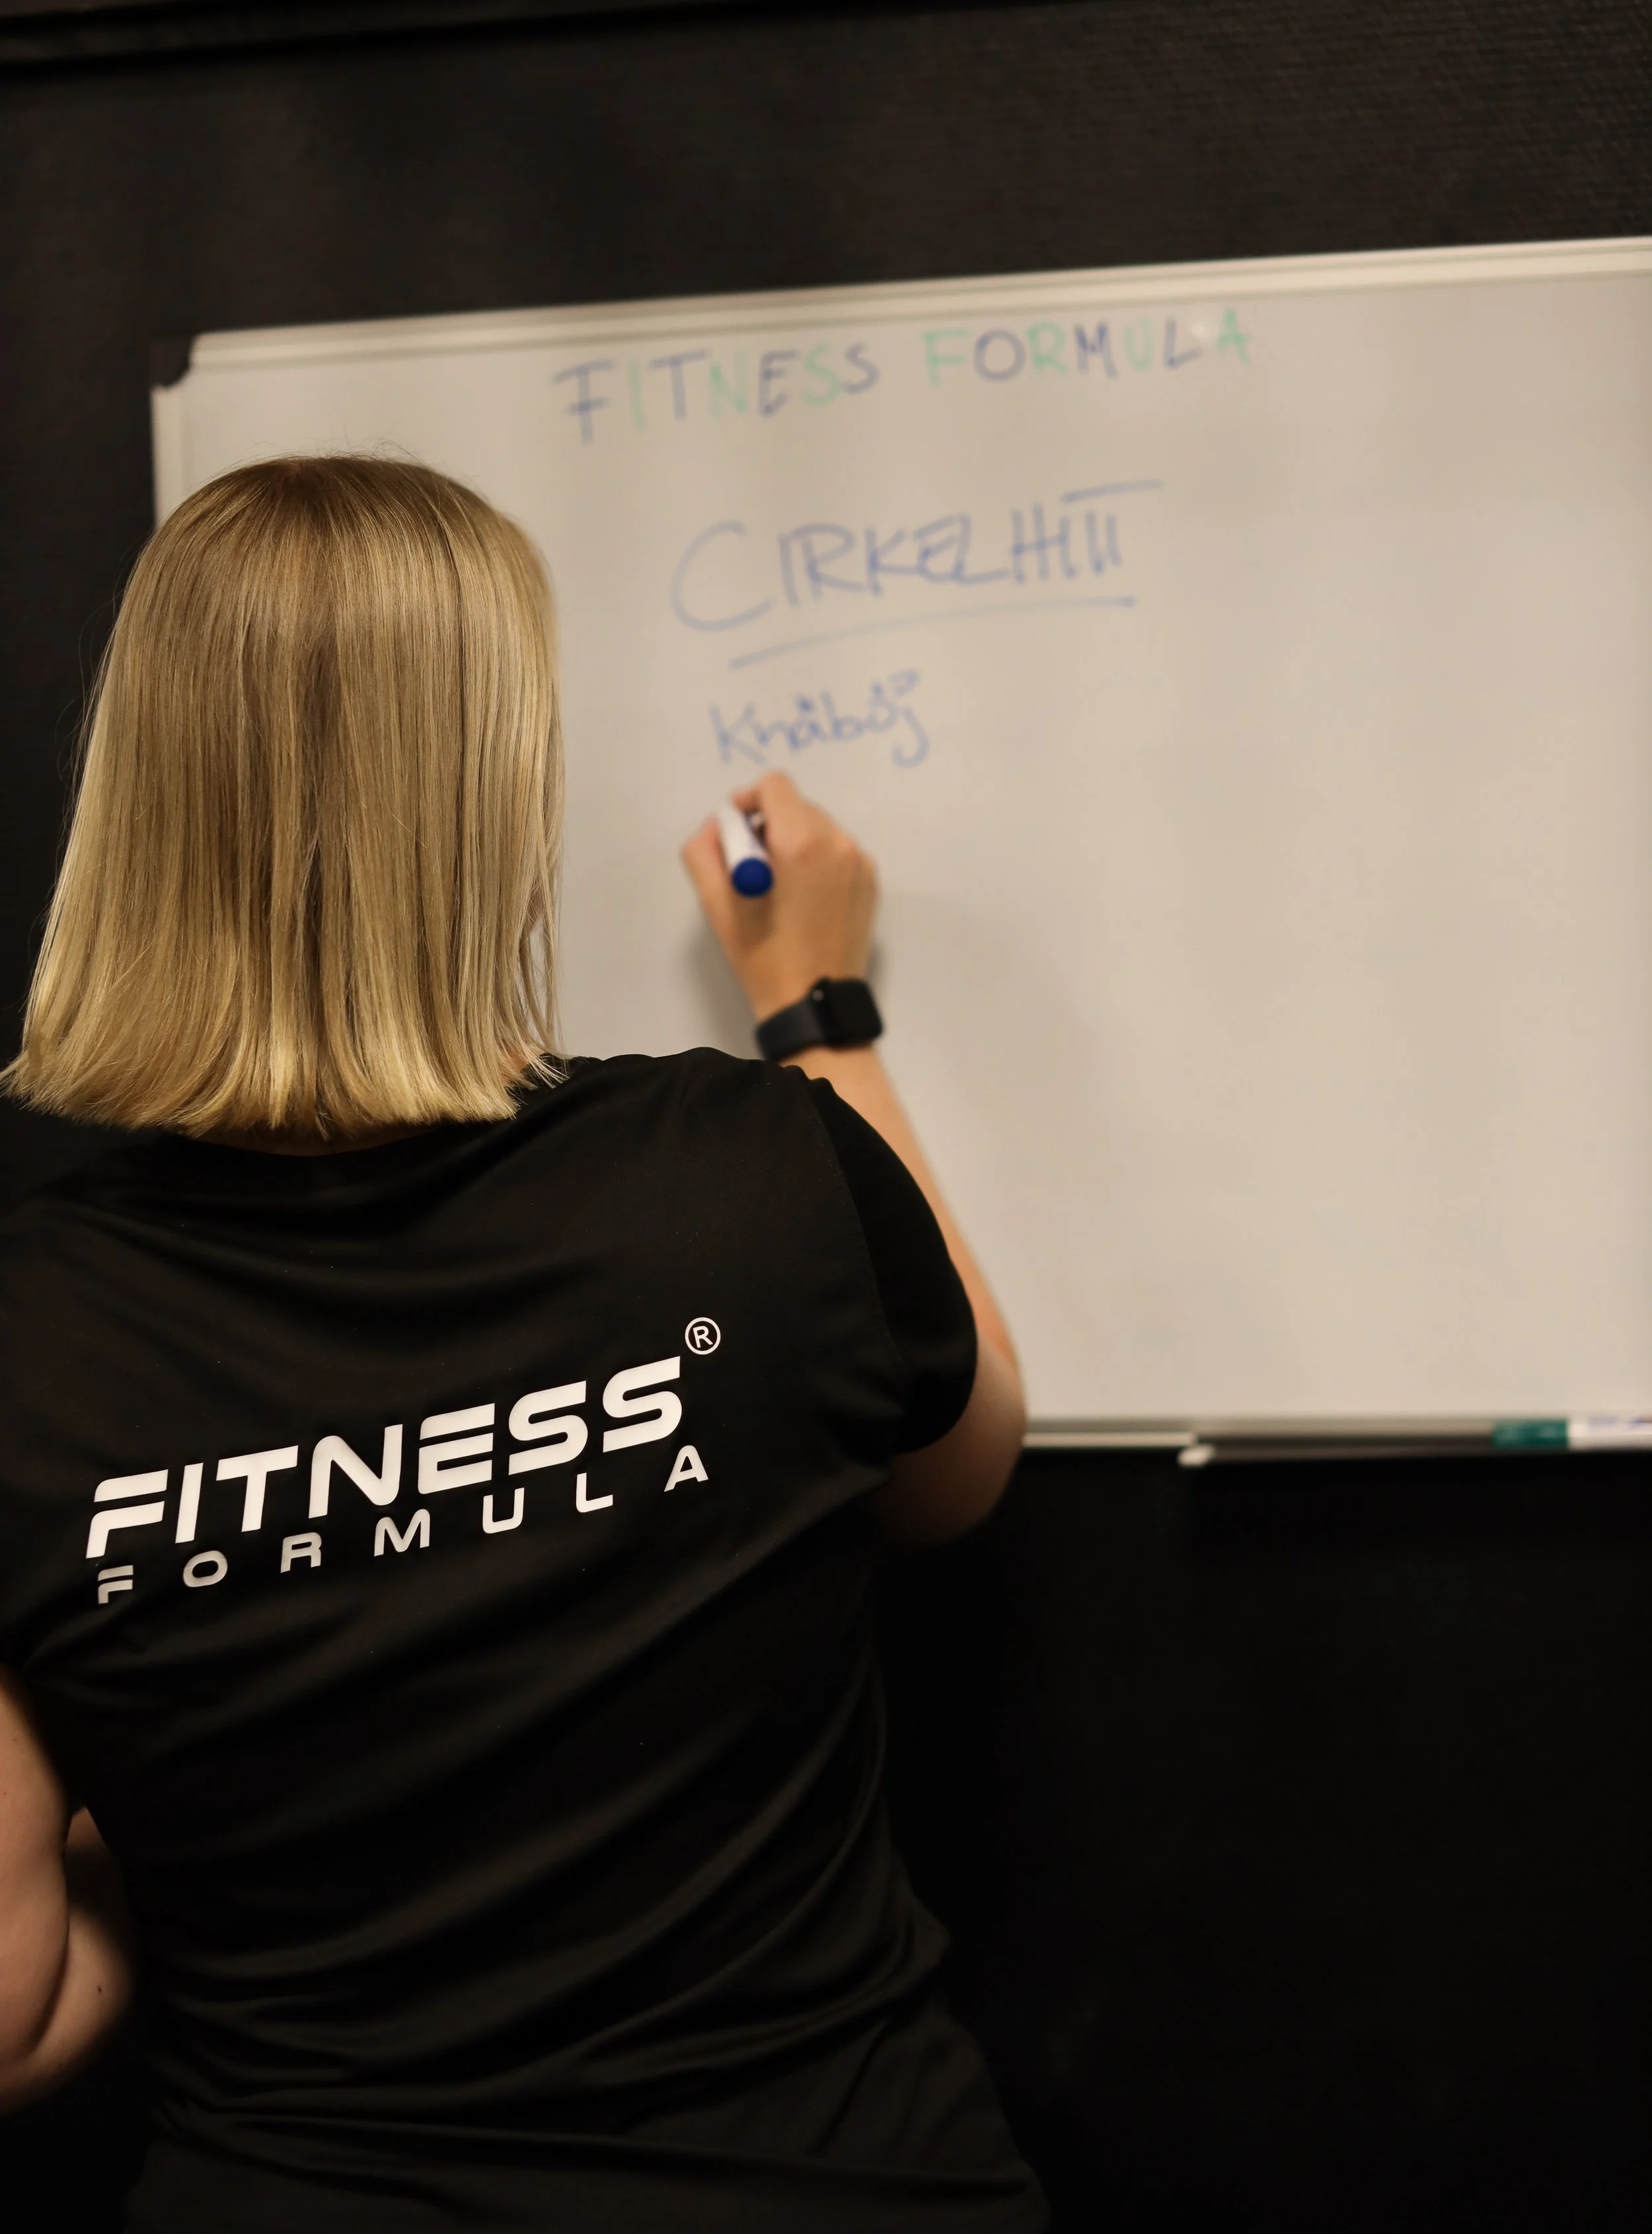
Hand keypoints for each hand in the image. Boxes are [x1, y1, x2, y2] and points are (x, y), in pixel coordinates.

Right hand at [682, 773, 877, 1021]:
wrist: (814, 1003)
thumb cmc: (762, 956)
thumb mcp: (717, 903)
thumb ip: (706, 849)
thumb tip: (720, 823)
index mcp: (800, 842)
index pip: (774, 786)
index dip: (748, 801)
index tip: (738, 829)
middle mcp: (837, 843)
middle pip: (797, 806)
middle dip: (770, 825)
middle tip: (754, 865)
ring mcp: (859, 862)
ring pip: (818, 827)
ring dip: (794, 843)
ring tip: (780, 886)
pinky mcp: (871, 880)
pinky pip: (837, 851)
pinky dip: (817, 861)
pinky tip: (805, 899)